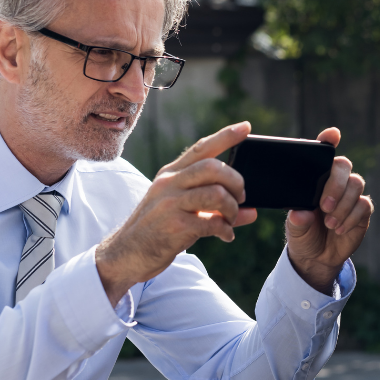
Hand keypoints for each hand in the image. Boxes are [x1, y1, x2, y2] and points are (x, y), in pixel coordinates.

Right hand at [95, 122, 257, 305]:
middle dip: (236, 182)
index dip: (226, 136)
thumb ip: (215, 207)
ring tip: (230, 220)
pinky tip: (225, 236)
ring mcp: (170, 204)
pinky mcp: (174, 226)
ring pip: (216, 193)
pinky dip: (226, 230)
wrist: (127, 253)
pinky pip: (212, 222)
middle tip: (240, 198)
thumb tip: (252, 212)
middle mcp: (169, 183)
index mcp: (171, 174)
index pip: (201, 148)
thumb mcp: (183, 211)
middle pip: (213, 167)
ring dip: (232, 209)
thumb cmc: (159, 230)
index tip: (246, 127)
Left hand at [286, 127, 372, 293]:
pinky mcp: (362, 211)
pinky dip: (351, 217)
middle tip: (324, 206)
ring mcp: (350, 195)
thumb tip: (300, 214)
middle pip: (344, 166)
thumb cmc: (302, 235)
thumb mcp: (294, 230)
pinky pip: (364, 205)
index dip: (329, 140)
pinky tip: (339, 229)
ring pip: (357, 184)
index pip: (323, 153)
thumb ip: (296, 221)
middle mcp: (335, 182)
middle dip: (336, 184)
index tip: (332, 134)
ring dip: (343, 204)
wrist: (317, 257)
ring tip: (330, 223)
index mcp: (315, 178)